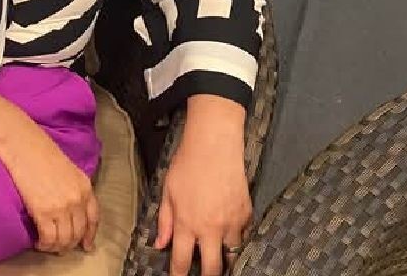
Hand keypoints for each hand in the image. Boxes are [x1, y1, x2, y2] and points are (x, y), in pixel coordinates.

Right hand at [0, 80, 98, 253]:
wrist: (22, 145)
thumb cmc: (40, 151)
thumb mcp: (67, 168)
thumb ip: (73, 187)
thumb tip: (70, 207)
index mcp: (85, 186)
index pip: (94, 218)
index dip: (89, 235)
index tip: (86, 246)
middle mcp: (77, 198)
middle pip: (79, 233)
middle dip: (70, 244)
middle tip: (59, 247)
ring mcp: (62, 207)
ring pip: (64, 240)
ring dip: (56, 247)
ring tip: (47, 245)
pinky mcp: (44, 212)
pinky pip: (49, 239)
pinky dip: (44, 245)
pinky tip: (38, 242)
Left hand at [155, 96, 250, 275]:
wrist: (214, 144)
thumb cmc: (187, 163)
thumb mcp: (167, 190)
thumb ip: (164, 220)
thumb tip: (160, 243)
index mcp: (186, 223)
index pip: (181, 261)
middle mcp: (209, 228)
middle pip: (211, 268)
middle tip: (204, 275)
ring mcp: (231, 223)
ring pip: (232, 254)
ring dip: (225, 257)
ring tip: (219, 257)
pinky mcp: (246, 214)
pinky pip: (244, 236)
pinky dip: (238, 238)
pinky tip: (232, 236)